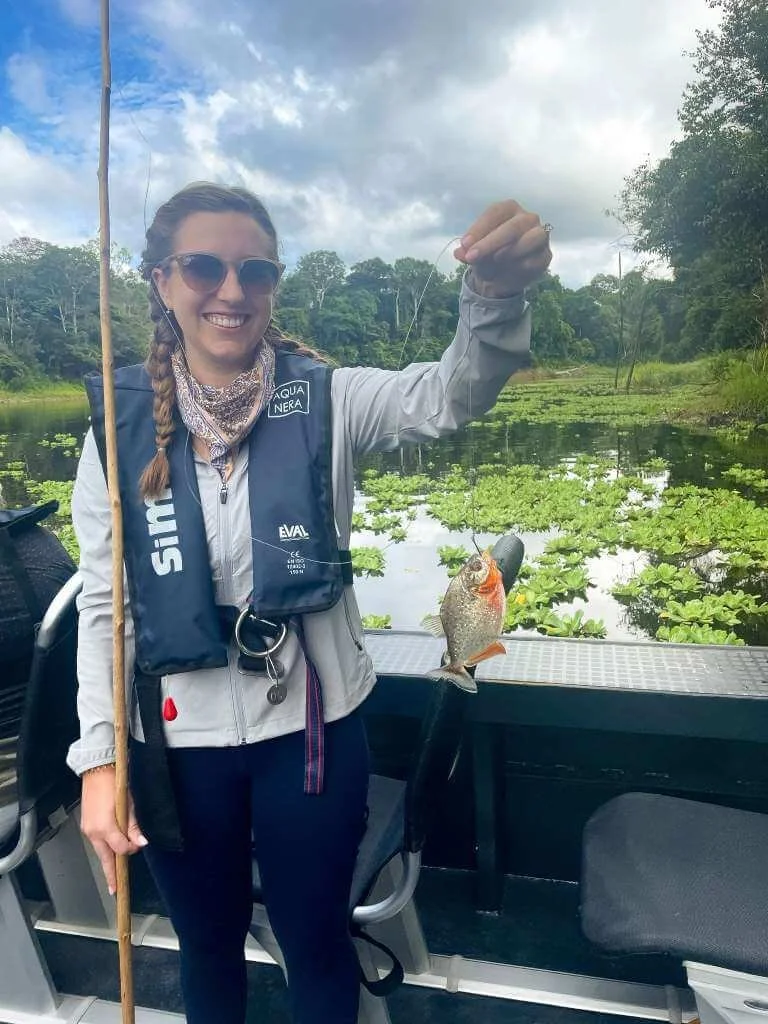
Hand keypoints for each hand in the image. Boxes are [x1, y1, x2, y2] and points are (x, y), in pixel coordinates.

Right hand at [80, 766, 147, 895]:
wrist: (97, 770)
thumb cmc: (115, 784)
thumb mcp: (129, 804)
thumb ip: (133, 826)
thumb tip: (141, 843)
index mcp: (105, 827)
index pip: (121, 849)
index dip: (131, 850)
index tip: (139, 846)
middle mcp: (94, 831)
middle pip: (105, 858)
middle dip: (110, 874)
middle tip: (115, 890)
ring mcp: (88, 829)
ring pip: (100, 850)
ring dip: (108, 859)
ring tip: (113, 873)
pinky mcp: (86, 824)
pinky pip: (97, 841)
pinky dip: (104, 847)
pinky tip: (110, 850)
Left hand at [455, 200, 551, 296]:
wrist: (501, 278)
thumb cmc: (488, 257)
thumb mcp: (474, 254)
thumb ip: (467, 252)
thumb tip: (459, 252)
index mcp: (508, 210)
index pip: (495, 212)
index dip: (479, 228)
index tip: (465, 245)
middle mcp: (526, 218)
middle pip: (512, 226)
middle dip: (490, 242)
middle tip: (472, 256)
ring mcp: (539, 235)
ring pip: (533, 237)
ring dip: (512, 250)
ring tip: (495, 260)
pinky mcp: (545, 255)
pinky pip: (538, 258)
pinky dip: (524, 264)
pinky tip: (511, 270)